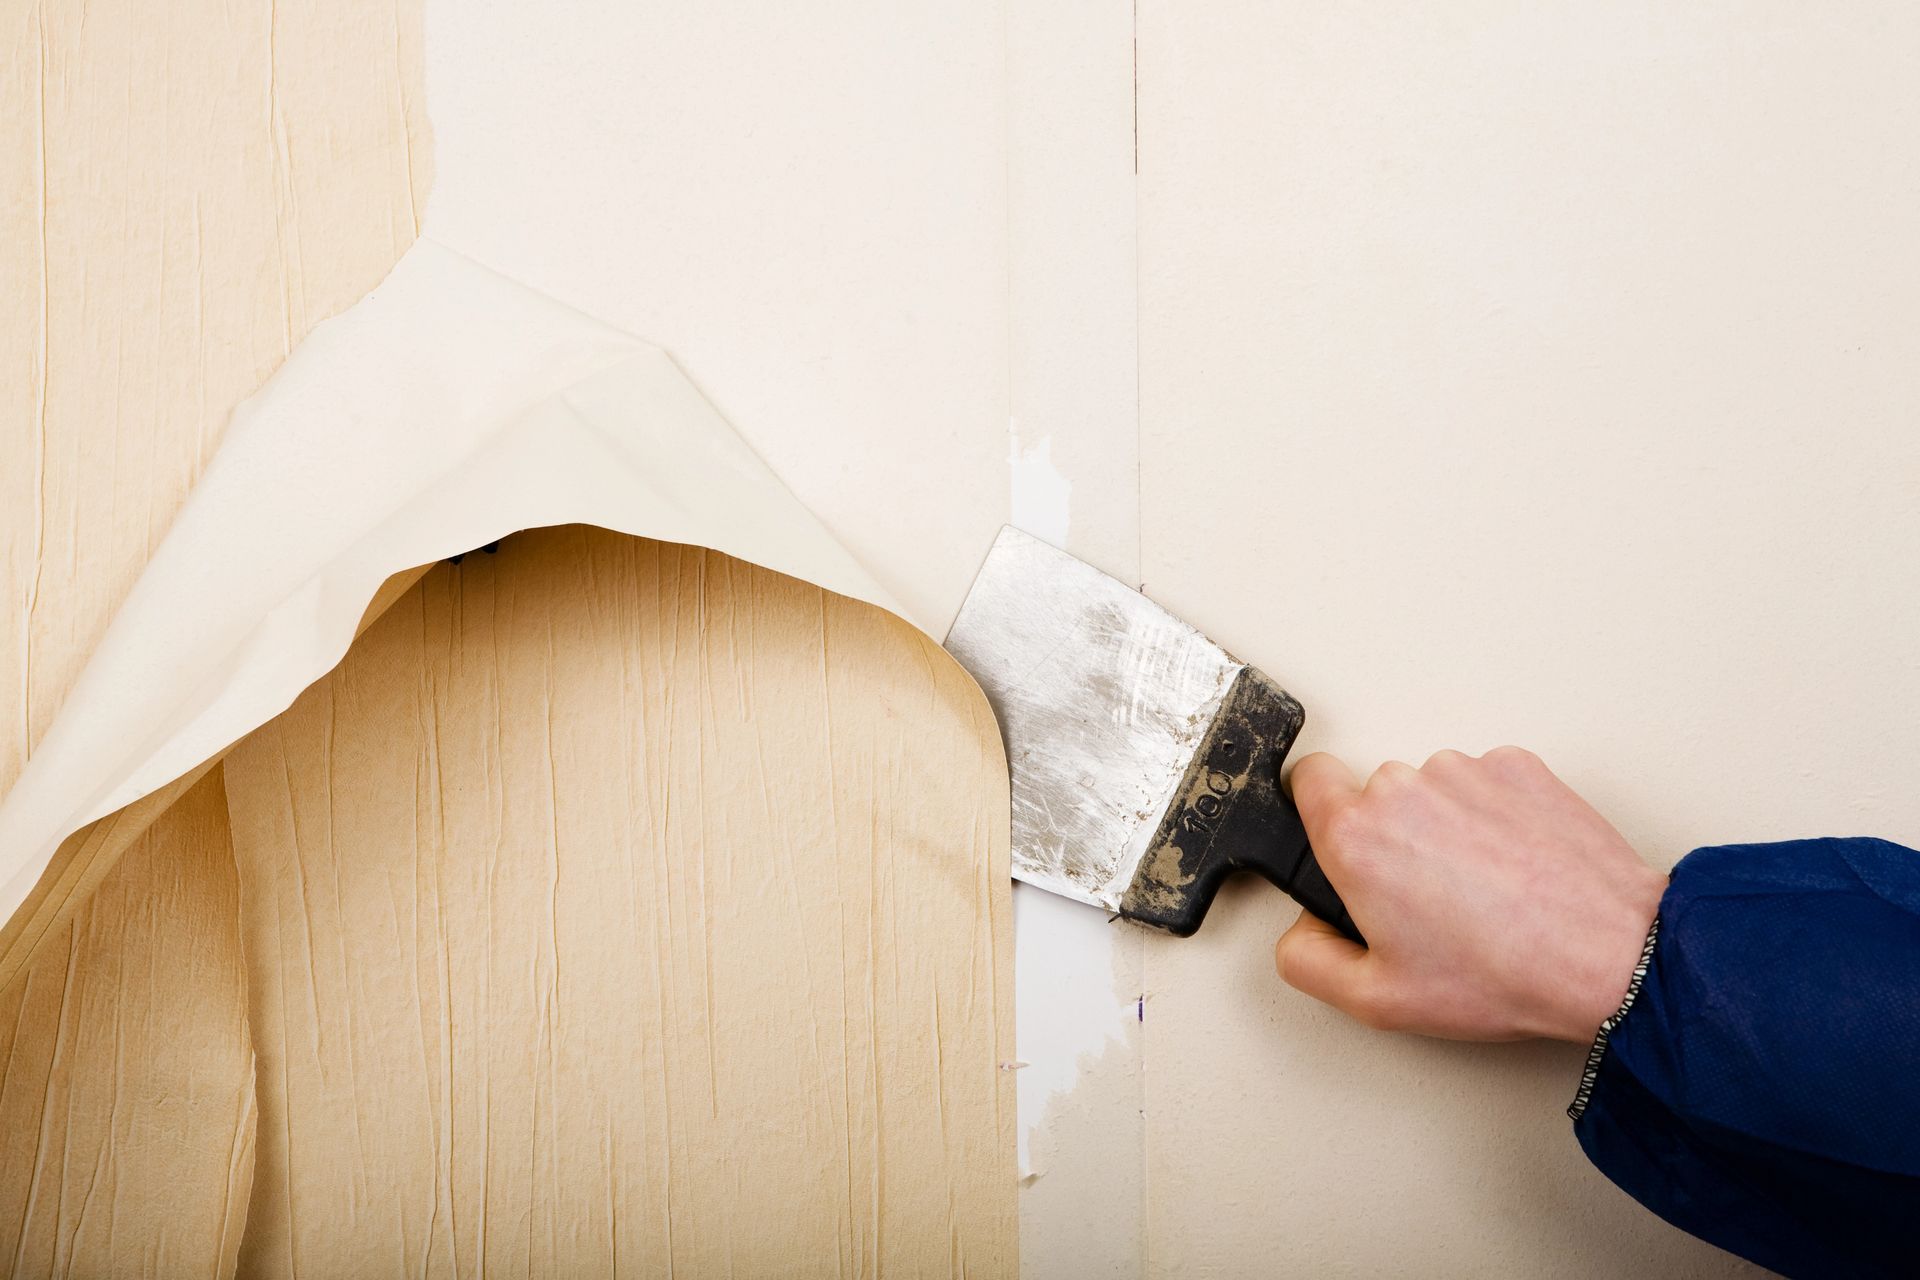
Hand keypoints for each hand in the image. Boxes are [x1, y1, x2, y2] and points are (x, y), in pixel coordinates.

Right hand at [1275, 747, 1665, 1043]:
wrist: (1610, 955)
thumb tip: (1301, 932)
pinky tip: (1516, 867)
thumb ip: (1307, 960)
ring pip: (1432, 790)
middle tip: (1429, 900)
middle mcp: (1403, 788)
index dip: (1317, 810)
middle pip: (1374, 795)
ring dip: (1446, 826)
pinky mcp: (1518, 767)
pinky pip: (1486, 784)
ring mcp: (1465, 770)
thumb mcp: (1378, 1002)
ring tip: (1485, 890)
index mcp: (1356, 838)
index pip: (1306, 779)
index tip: (1340, 841)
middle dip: (1392, 838)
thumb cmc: (1504, 974)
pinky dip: (1494, 816)